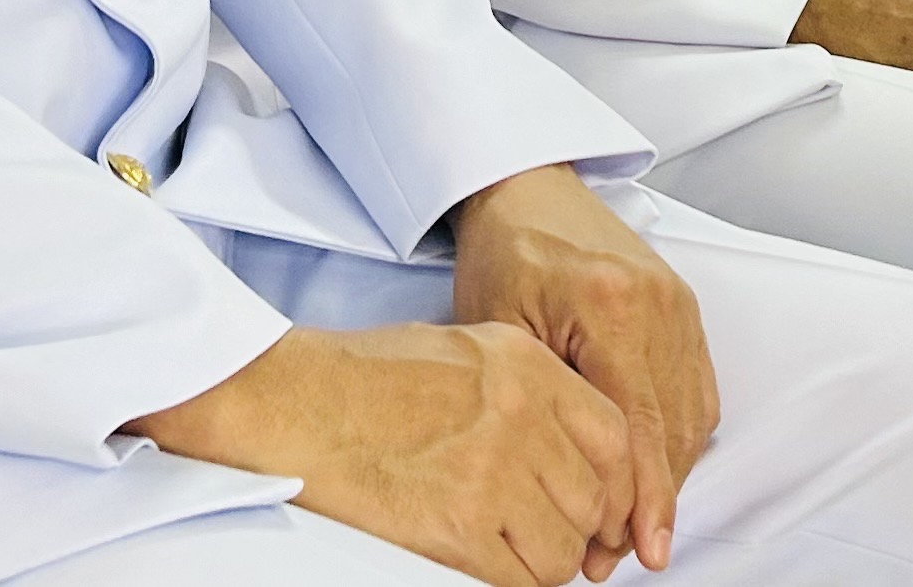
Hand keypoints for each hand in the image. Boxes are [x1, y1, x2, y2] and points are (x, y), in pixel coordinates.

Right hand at [127, 322, 628, 585]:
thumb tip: (572, 450)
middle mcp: (521, 417)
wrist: (296, 403)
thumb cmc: (366, 375)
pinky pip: (521, 579)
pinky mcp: (459, 528)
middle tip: (552, 534)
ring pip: (563, 549)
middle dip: (579, 528)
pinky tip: (486, 561)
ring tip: (510, 546)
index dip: (615, 484)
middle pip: (593, 499)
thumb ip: (531, 390)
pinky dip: (513, 580)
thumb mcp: (469, 349)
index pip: (616, 438)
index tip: (600, 505)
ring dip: (544, 559)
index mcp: (527, 367)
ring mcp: (492, 474)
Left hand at [453, 167, 715, 576]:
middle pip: (670, 432)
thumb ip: (543, 404)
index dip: (632, 501)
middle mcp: (660, 305)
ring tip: (635, 529)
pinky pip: (698, 391)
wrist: (526, 186)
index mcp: (612, 306)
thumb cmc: (504, 251)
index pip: (635, 428)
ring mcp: (681, 306)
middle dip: (650, 504)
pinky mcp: (686, 309)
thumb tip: (569, 487)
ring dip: (668, 478)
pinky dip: (680, 440)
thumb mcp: (500, 331)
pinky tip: (655, 474)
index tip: (623, 552)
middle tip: (620, 557)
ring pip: (691, 418)